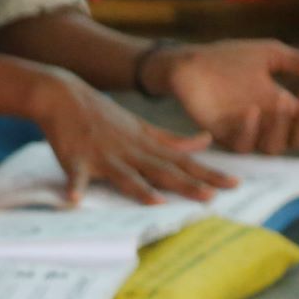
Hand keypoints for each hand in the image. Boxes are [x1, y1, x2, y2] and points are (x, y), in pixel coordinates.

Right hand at [33, 70, 235, 205]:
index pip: (184, 162)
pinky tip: (74, 200)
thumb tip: (207, 141)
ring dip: (140, 189)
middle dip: (187, 184)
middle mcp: (131, 152)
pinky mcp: (75, 159)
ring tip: (156, 203)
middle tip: (211, 197)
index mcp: (147, 145)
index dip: (209, 173)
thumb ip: (173, 138)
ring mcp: (103, 156)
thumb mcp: (142, 126)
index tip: (235, 184)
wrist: (64, 96)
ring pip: (126, 175)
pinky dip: (75, 187)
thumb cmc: (103, 115)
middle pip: (163, 171)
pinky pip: (76, 176)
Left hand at [160, 39, 298, 155]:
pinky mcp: (220, 135)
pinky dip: (249, 131)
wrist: (191, 60)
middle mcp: (267, 126)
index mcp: (283, 110)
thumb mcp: (270, 54)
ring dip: (282, 127)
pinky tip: (253, 110)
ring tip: (283, 100)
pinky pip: (240, 145)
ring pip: (273, 148)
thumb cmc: (230, 59)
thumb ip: (297, 62)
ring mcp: (245, 133)